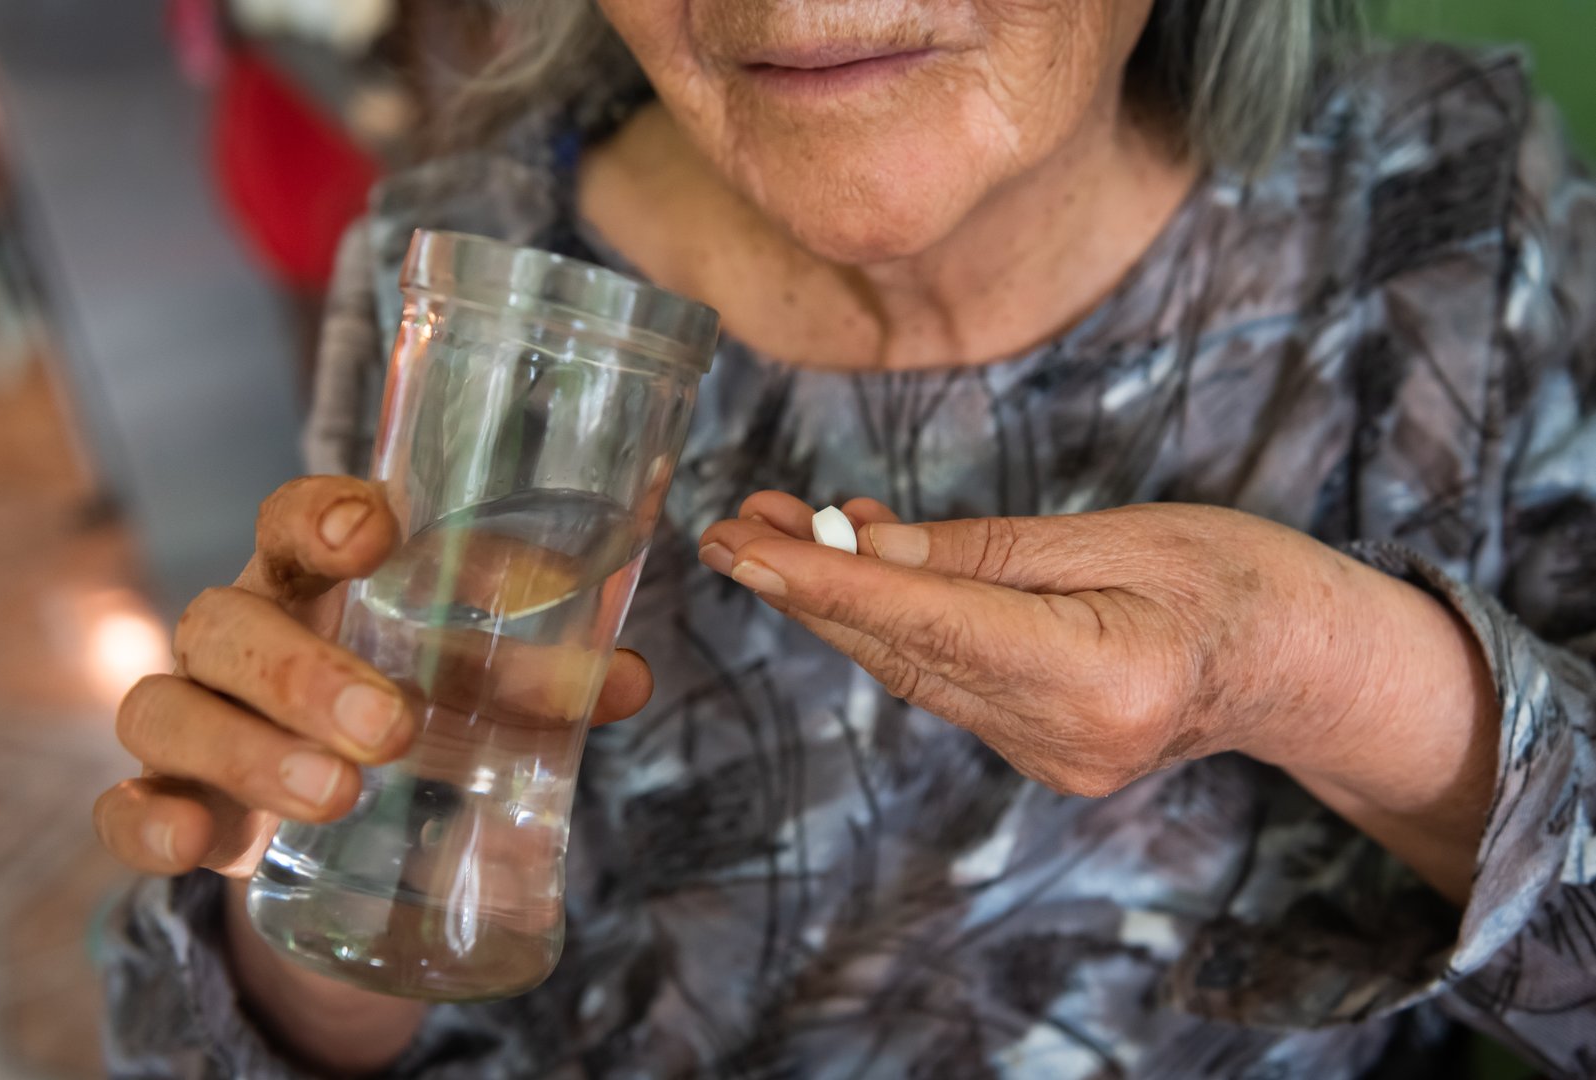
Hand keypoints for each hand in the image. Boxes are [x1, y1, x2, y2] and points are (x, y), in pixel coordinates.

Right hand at [93, 475, 655, 879]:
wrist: (334, 812)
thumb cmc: (403, 702)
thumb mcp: (471, 684)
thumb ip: (543, 677)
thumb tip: (628, 677)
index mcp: (306, 585)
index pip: (289, 523)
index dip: (319, 515)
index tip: (376, 530)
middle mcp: (233, 638)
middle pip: (227, 623)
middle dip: (305, 671)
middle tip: (394, 725)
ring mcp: (187, 718)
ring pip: (168, 710)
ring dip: (249, 751)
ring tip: (340, 794)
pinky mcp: (167, 804)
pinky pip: (122, 810)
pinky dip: (147, 826)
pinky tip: (196, 849)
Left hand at [698, 494, 1491, 815]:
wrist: (1304, 663)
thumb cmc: (1236, 576)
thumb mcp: (1116, 535)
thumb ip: (983, 554)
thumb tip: (865, 549)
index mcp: (1101, 678)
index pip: (929, 627)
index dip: (825, 585)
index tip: (742, 546)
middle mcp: (1065, 739)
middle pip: (904, 656)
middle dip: (808, 589)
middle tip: (733, 525)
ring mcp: (1052, 761)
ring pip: (913, 673)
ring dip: (840, 604)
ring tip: (772, 532)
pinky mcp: (1041, 755)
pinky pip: (945, 683)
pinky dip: (895, 625)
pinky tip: (857, 567)